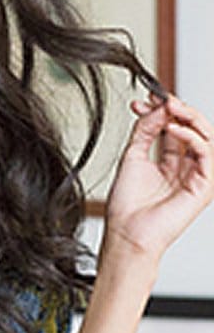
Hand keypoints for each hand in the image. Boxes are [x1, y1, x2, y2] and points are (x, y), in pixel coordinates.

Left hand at [104, 92, 213, 261]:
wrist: (127, 232)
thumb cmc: (127, 206)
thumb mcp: (132, 156)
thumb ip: (145, 130)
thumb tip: (156, 108)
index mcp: (170, 164)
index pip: (175, 128)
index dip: (162, 112)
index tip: (144, 101)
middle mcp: (186, 168)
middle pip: (193, 129)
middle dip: (178, 110)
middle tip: (162, 100)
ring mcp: (196, 176)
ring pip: (206, 136)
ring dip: (189, 117)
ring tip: (170, 108)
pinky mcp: (204, 186)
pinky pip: (206, 153)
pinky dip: (192, 136)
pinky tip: (174, 129)